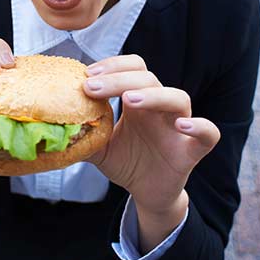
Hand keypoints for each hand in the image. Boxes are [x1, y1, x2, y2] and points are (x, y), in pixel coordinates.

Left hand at [81, 55, 220, 214]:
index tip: (86, 77)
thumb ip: (81, 133)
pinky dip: (200, 126)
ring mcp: (179, 126)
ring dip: (154, 95)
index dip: (112, 66)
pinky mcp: (192, 149)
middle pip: (149, 78)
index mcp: (139, 100)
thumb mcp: (99, 147)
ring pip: (178, 97)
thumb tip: (51, 126)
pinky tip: (182, 125)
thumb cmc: (127, 162)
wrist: (147, 192)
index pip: (132, 68)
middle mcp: (160, 107)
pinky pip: (208, 133)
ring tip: (129, 100)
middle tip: (91, 87)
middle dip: (119, 78)